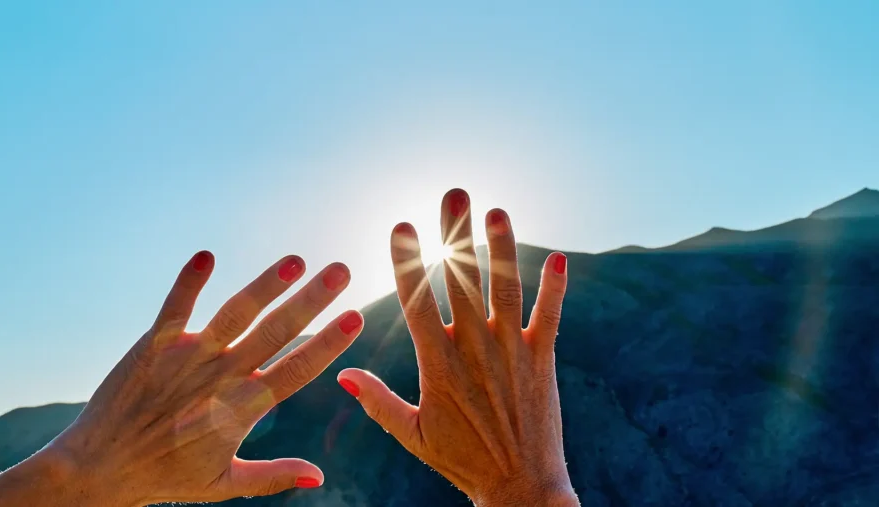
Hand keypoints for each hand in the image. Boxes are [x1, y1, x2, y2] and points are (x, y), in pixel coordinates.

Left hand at [40, 252, 362, 504]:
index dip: (327, 344)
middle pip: (275, 333)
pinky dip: (188, 282)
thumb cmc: (164, 475)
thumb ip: (274, 475)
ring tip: (294, 260)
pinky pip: (175, 308)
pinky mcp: (154, 345)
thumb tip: (320, 476)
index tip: (355, 317)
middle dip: (311, 300)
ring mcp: (187, 358)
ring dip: (264, 285)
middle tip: (341, 270)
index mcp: (242, 409)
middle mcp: (220, 378)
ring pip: (233, 315)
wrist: (98, 468)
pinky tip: (205, 255)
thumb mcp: (223, 484)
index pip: (296, 371)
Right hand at [337, 189, 578, 505]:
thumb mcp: (411, 434)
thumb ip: (377, 400)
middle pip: (461, 279)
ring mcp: (509, 351)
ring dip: (502, 248)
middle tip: (455, 192)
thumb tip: (343, 373)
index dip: (408, 261)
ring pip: (505, 288)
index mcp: (437, 363)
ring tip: (497, 211)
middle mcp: (473, 348)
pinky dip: (554, 288)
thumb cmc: (461, 461)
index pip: (416, 301)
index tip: (401, 226)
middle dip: (456, 233)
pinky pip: (548, 316)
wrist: (520, 488)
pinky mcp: (540, 359)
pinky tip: (560, 258)